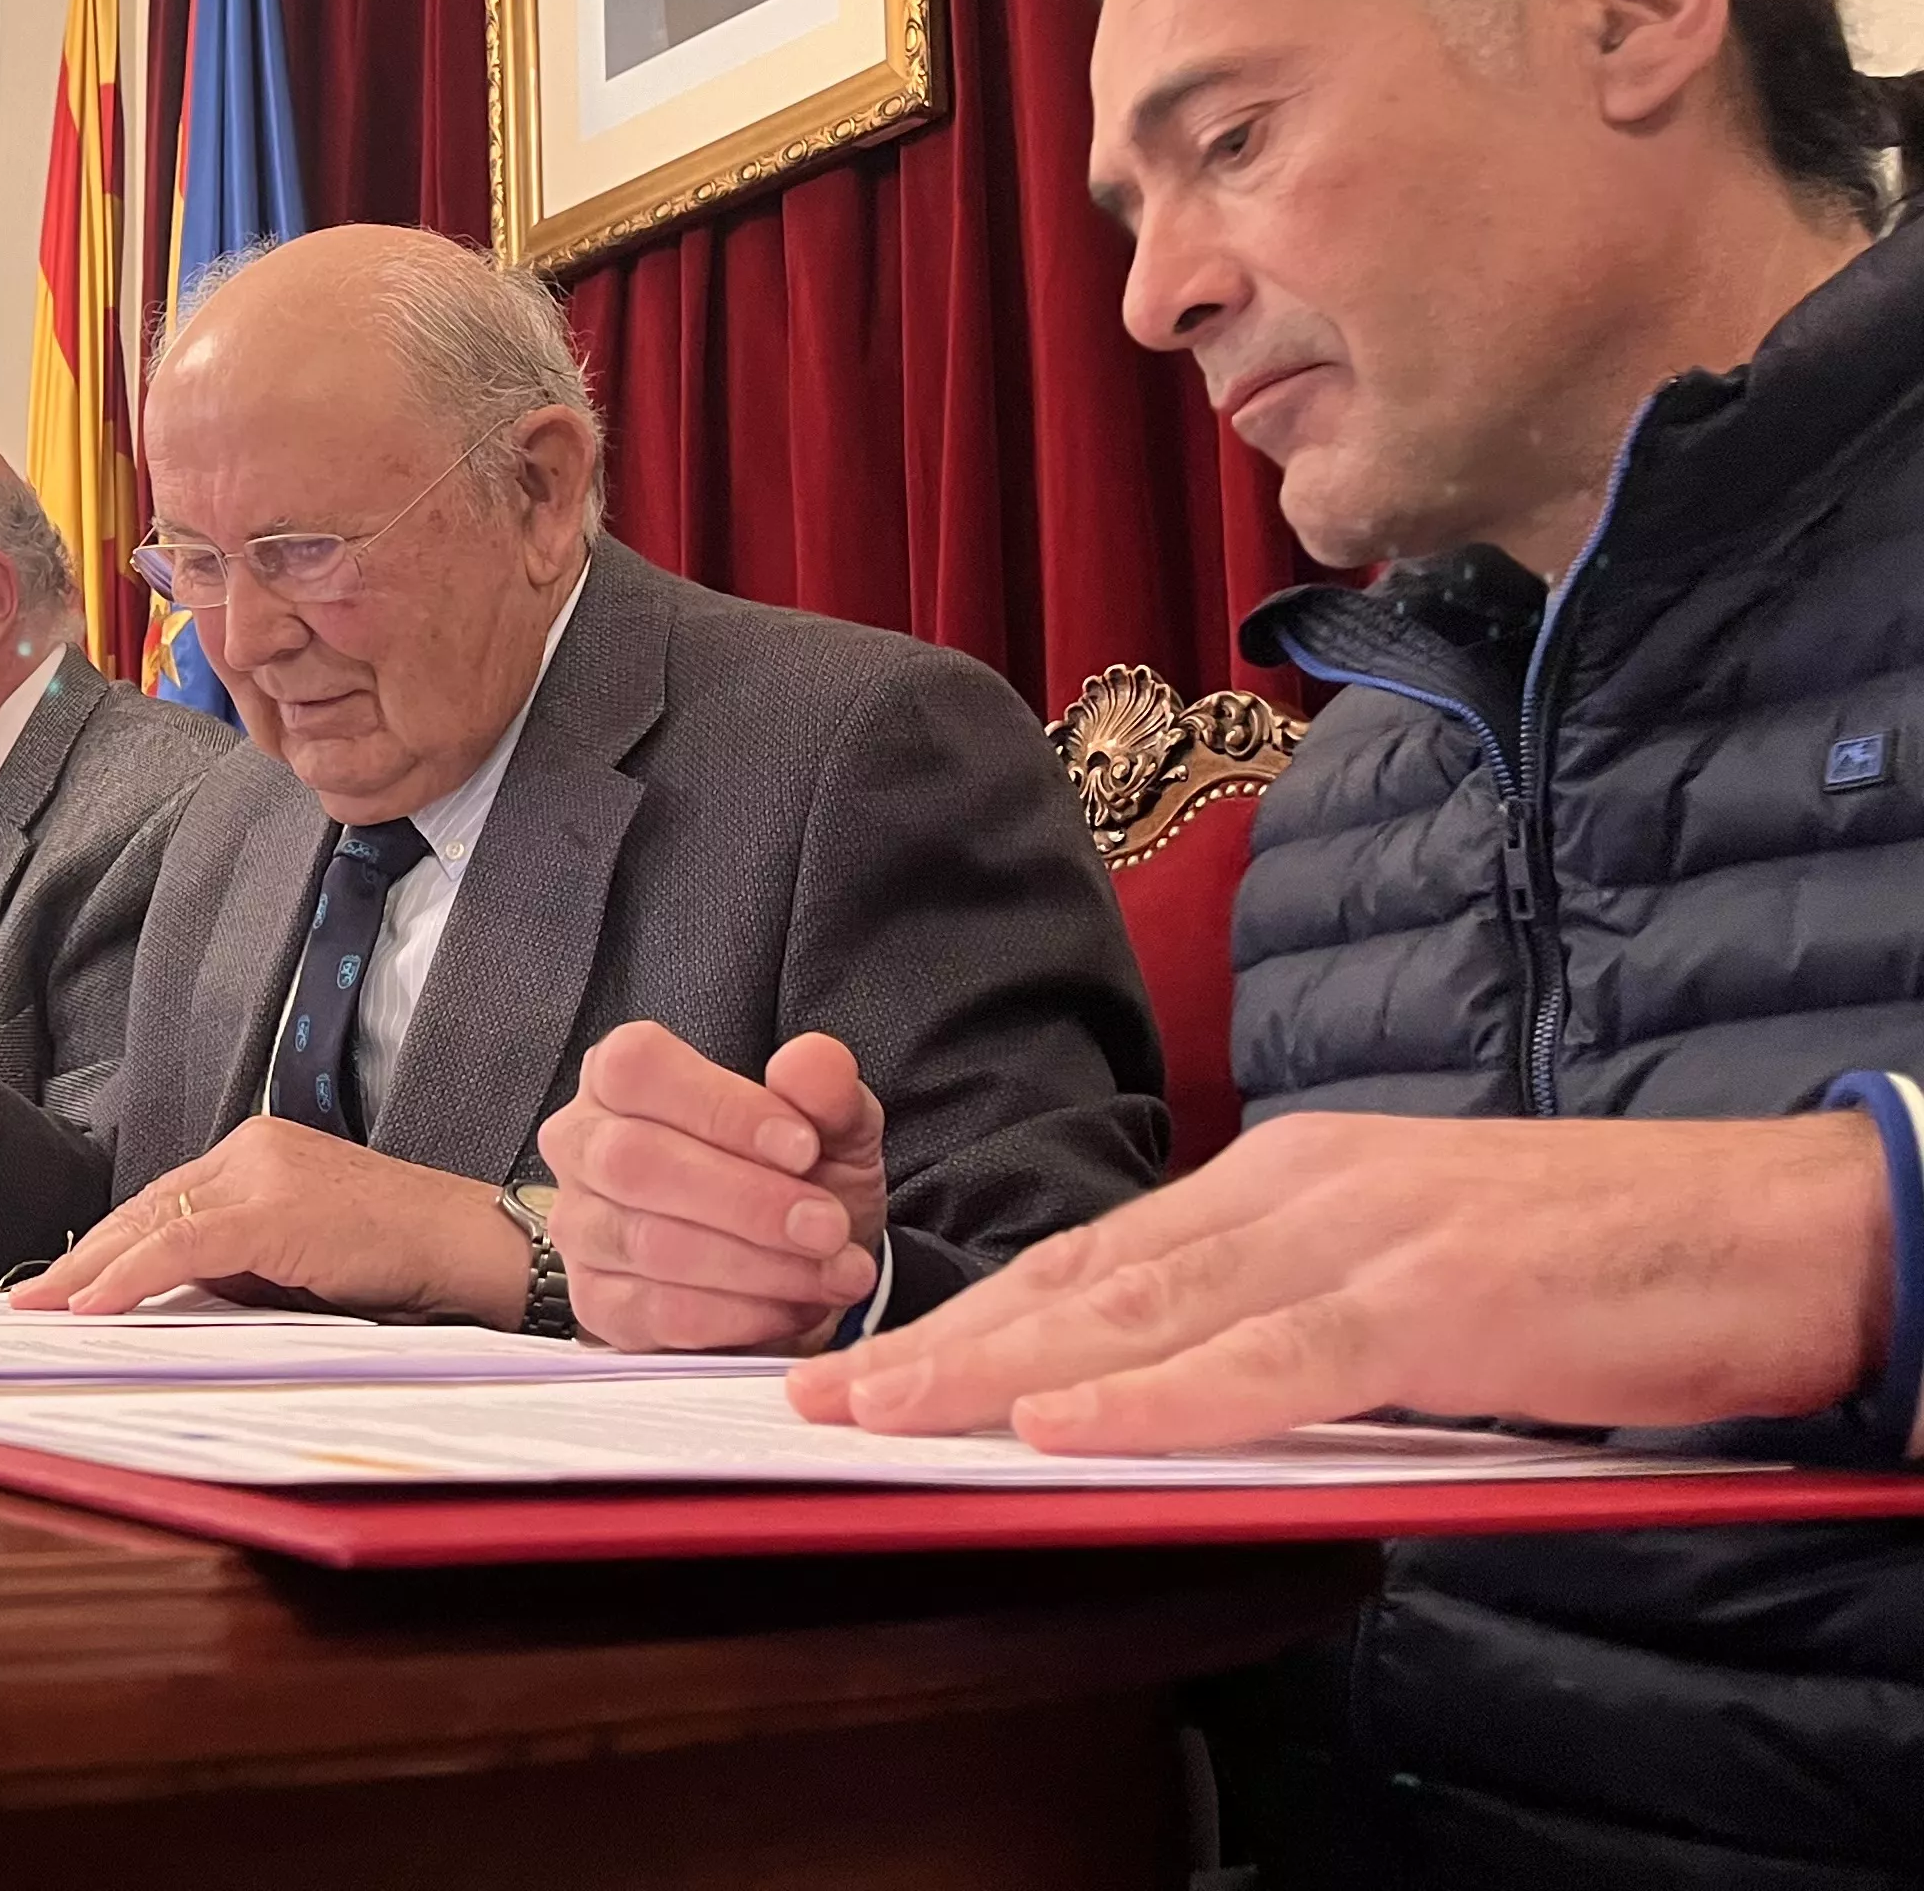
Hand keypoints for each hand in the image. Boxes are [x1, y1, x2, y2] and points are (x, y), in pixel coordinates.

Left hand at [12, 1117, 529, 1323]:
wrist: (469, 1244)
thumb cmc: (399, 1259)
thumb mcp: (302, 1257)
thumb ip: (241, 1262)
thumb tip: (176, 1294)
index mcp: (258, 1152)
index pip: (163, 1203)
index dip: (109, 1246)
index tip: (65, 1282)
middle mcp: (251, 1149)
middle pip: (145, 1208)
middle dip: (83, 1258)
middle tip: (28, 1299)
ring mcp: (260, 1172)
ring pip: (151, 1222)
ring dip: (88, 1271)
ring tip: (39, 1307)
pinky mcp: (271, 1210)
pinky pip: (178, 1245)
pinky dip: (129, 1276)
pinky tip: (91, 1304)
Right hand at [538, 1022, 885, 1350]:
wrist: (801, 1262)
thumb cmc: (799, 1177)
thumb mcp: (831, 1125)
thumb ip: (826, 1089)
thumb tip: (811, 1062)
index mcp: (621, 1074)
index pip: (638, 1069)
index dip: (721, 1108)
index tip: (803, 1148)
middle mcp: (582, 1142)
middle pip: (634, 1161)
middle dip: (745, 1201)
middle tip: (828, 1227)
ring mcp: (579, 1226)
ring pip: (647, 1243)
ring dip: (755, 1265)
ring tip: (832, 1271)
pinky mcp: (594, 1302)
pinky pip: (655, 1313)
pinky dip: (738, 1315)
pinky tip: (792, 1308)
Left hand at [789, 1110, 1896, 1453]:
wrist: (1788, 1230)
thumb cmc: (1610, 1266)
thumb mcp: (1422, 1282)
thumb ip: (1308, 1324)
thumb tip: (1202, 1394)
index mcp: (1292, 1182)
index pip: (1099, 1257)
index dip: (978, 1313)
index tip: (875, 1360)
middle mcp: (1302, 1192)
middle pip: (1088, 1280)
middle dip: (945, 1343)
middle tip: (819, 1395)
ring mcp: (1365, 1240)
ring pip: (1144, 1316)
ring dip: (1002, 1373)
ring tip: (886, 1413)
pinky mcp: (1437, 1303)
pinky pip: (1266, 1363)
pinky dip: (1154, 1398)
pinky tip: (1063, 1425)